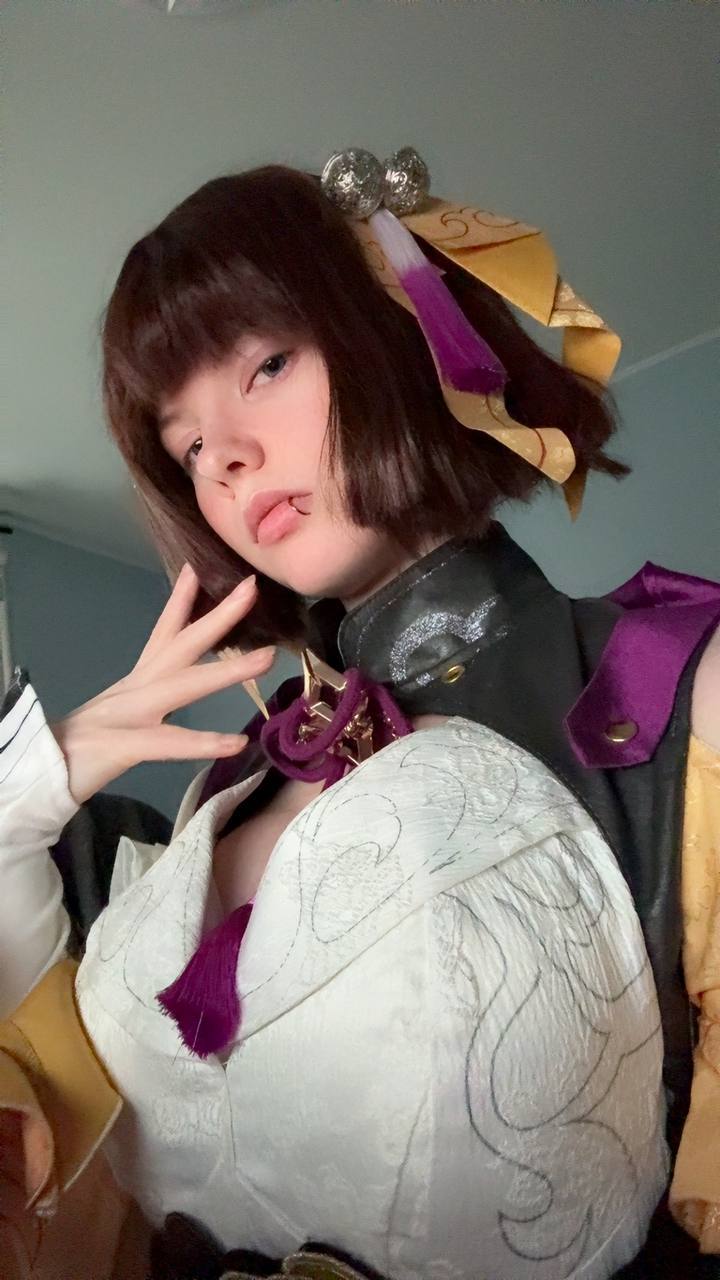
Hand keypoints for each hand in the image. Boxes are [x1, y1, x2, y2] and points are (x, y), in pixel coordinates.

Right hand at [50, 564, 273, 804]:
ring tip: (267, 658)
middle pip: (181, 645)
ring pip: (182, 686)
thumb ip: (150, 694)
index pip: (164, 632)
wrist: (40, 775)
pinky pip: (168, 743)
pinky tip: (236, 742)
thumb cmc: (85, 747)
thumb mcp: (122, 712)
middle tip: (252, 587)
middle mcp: (135, 689)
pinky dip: (202, 742)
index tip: (199, 566)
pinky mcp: (122, 746)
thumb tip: (175, 684)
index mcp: (137, 681)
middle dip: (219, 616)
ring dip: (226, 671)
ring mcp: (128, 715)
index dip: (182, 599)